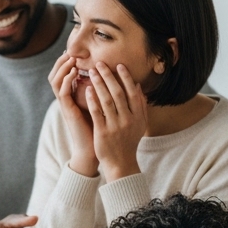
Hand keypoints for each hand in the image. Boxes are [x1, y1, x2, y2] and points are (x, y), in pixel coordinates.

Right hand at [49, 53, 97, 176]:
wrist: (93, 150)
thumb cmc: (99, 129)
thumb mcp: (100, 105)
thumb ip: (101, 92)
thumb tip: (112, 78)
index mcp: (72, 97)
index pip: (64, 75)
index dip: (67, 63)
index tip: (76, 52)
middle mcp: (66, 100)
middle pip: (55, 75)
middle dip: (61, 62)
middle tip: (69, 51)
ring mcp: (65, 105)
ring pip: (55, 81)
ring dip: (62, 68)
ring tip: (70, 58)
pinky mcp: (67, 111)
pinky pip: (62, 92)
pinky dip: (66, 80)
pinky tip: (74, 73)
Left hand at [88, 61, 147, 181]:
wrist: (121, 163)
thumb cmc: (129, 141)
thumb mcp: (139, 124)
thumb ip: (140, 105)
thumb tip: (137, 86)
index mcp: (138, 116)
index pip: (132, 92)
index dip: (125, 77)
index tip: (119, 65)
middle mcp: (128, 120)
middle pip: (118, 93)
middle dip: (109, 76)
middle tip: (100, 64)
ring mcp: (115, 126)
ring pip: (107, 100)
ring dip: (99, 84)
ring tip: (91, 72)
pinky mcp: (103, 133)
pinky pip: (97, 112)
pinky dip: (92, 100)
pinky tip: (87, 90)